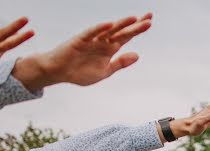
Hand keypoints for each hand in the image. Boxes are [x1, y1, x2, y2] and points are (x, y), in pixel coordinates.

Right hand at [13, 14, 152, 91]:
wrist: (59, 73)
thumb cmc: (80, 72)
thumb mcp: (105, 71)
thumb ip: (120, 63)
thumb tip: (137, 55)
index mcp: (109, 48)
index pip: (126, 37)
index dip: (137, 29)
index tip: (149, 22)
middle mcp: (102, 41)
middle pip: (122, 31)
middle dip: (135, 25)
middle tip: (149, 18)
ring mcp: (92, 39)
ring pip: (109, 30)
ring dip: (121, 24)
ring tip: (134, 19)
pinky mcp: (80, 40)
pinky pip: (91, 33)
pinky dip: (100, 28)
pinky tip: (110, 24)